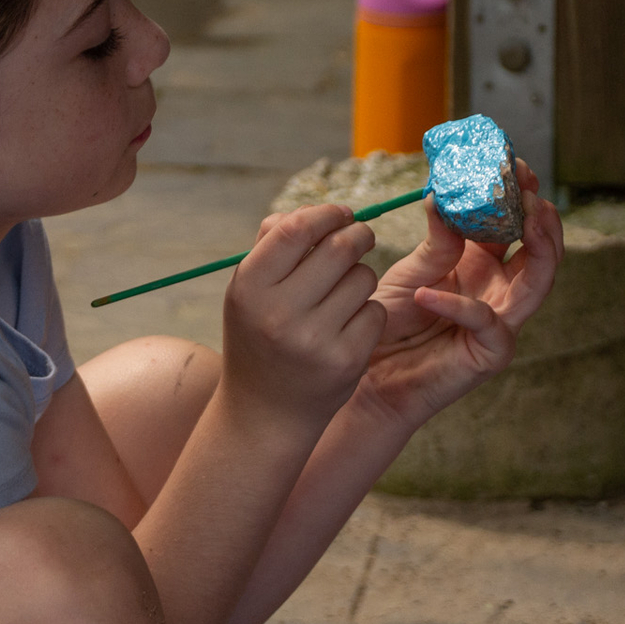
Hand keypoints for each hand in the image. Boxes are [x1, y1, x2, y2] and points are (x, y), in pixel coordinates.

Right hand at [221, 204, 385, 427]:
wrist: (265, 411)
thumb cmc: (259, 336)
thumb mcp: (249, 291)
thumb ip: (274, 244)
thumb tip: (320, 212)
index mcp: (249, 287)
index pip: (295, 229)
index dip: (324, 214)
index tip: (341, 214)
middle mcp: (278, 312)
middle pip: (339, 247)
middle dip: (358, 235)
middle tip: (361, 237)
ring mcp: (314, 339)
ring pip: (363, 278)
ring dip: (361, 277)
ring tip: (343, 293)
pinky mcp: (346, 361)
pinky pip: (375, 312)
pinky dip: (368, 311)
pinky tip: (348, 326)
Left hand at [356, 158, 564, 429]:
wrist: (368, 372)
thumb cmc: (389, 321)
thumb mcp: (410, 269)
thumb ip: (436, 239)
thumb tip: (442, 195)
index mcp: (481, 265)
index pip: (513, 225)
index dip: (518, 196)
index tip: (513, 164)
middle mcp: (498, 290)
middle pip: (541, 250)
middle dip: (542, 216)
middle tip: (530, 187)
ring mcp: (499, 321)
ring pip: (539, 283)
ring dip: (540, 247)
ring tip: (529, 216)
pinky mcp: (489, 353)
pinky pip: (486, 323)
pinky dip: (458, 305)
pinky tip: (426, 292)